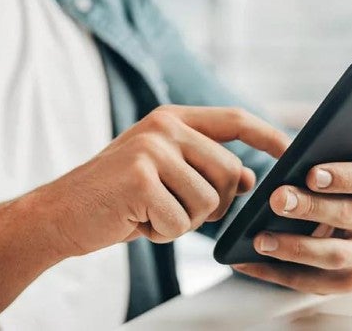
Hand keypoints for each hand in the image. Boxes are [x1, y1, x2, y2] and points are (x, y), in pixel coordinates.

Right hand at [32, 105, 289, 256]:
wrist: (59, 214)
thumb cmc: (117, 197)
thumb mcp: (163, 172)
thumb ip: (204, 167)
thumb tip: (252, 180)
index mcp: (172, 118)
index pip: (234, 120)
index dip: (267, 136)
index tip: (291, 152)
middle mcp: (164, 126)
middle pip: (231, 172)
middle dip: (215, 204)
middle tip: (176, 209)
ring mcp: (151, 148)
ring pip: (209, 201)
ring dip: (183, 221)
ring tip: (149, 212)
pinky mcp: (140, 177)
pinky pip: (180, 221)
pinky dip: (161, 233)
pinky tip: (135, 221)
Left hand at [233, 159, 351, 293]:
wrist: (345, 221)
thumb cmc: (330, 185)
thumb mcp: (331, 168)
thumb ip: (315, 167)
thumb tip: (284, 172)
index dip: (342, 177)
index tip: (311, 174)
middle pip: (348, 214)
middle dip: (310, 208)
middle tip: (277, 200)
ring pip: (333, 254)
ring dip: (294, 247)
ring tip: (260, 240)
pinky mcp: (348, 281)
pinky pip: (312, 282)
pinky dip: (277, 273)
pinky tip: (249, 262)